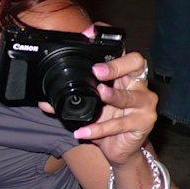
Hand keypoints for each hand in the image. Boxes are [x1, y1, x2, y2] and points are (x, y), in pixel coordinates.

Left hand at [39, 28, 157, 167]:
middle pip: (135, 64)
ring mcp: (144, 105)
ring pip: (129, 97)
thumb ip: (72, 99)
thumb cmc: (108, 121)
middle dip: (116, 66)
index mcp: (126, 76)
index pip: (125, 54)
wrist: (120, 149)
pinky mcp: (143, 123)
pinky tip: (84, 131)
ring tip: (100, 94)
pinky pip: (119, 125)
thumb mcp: (91, 107)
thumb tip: (44, 101)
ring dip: (113, 96)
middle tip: (97, 71)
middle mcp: (139, 86)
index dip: (112, 46)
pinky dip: (98, 129)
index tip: (91, 39)